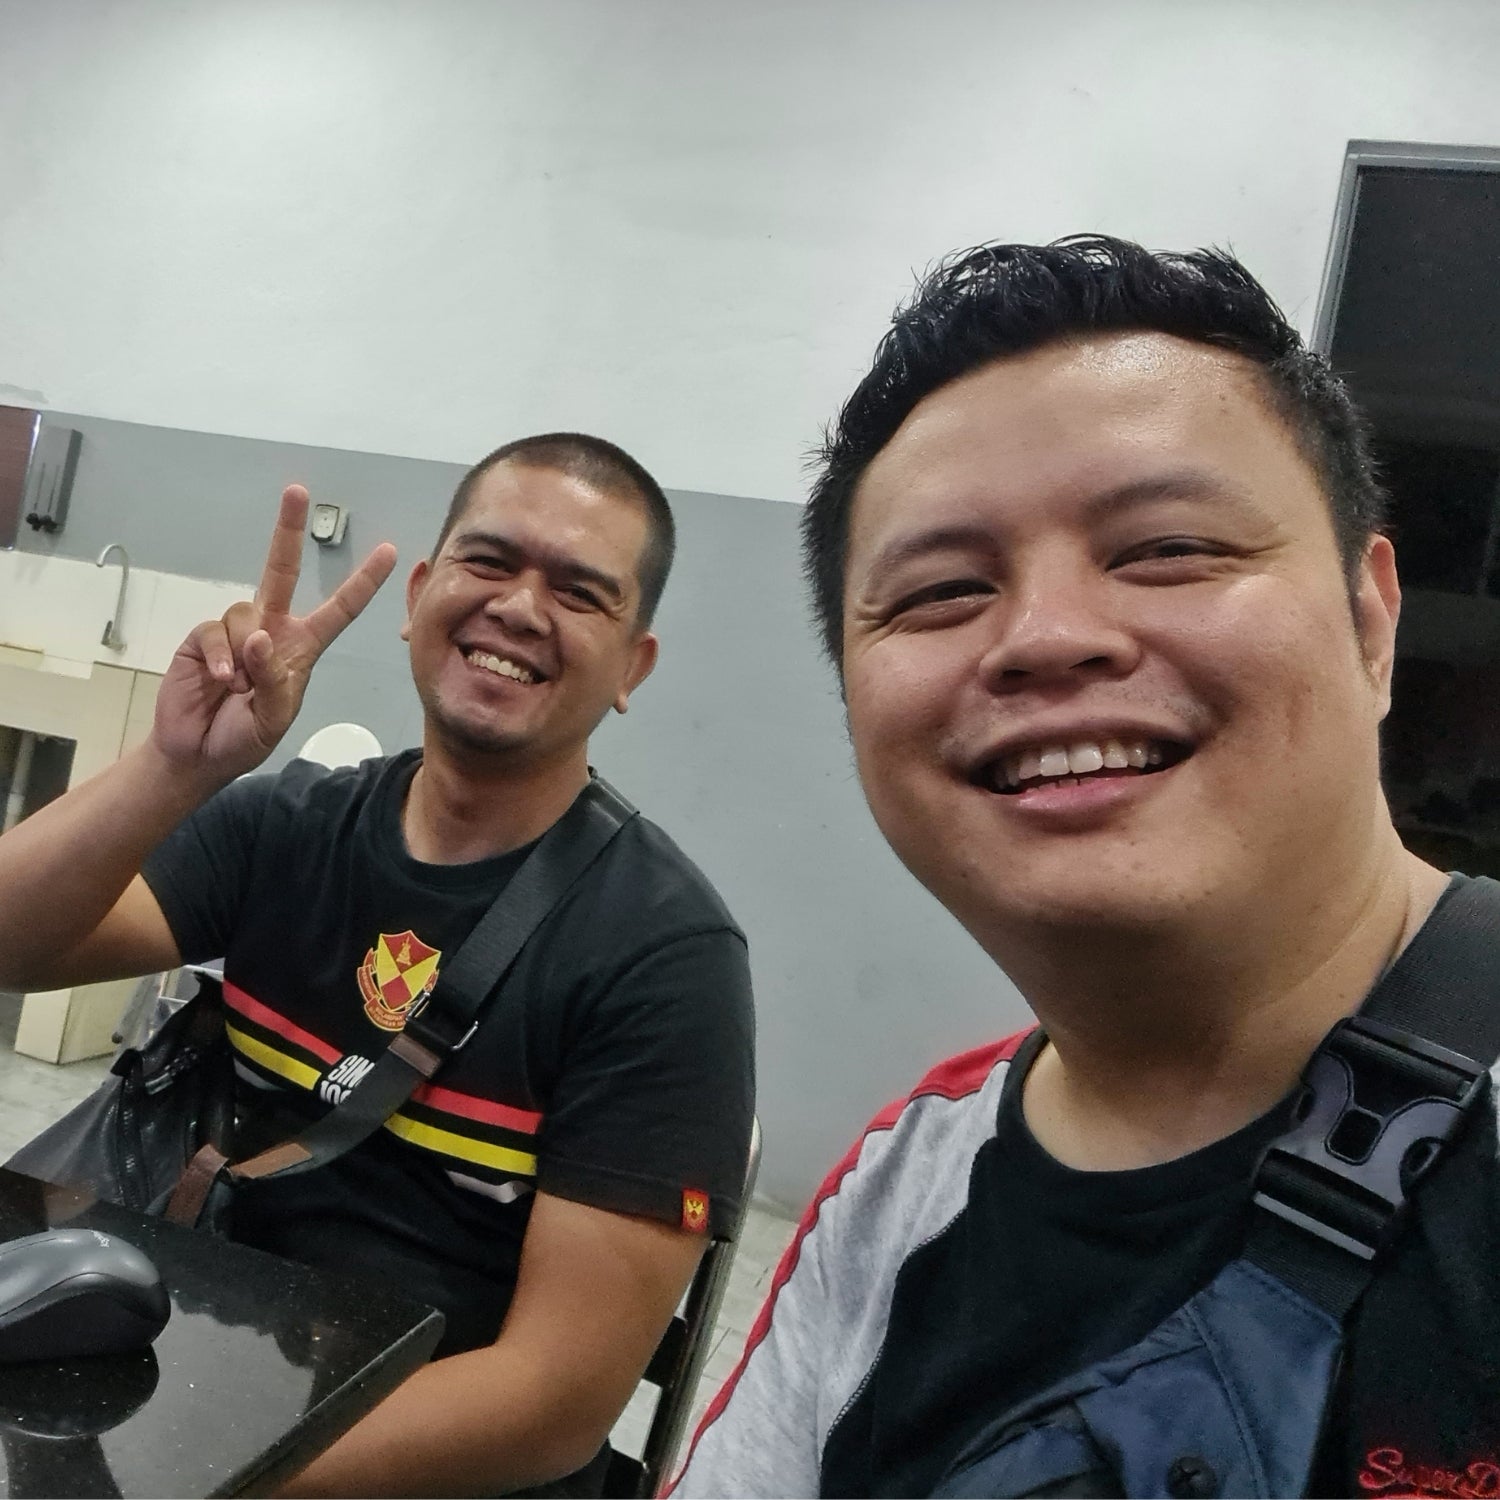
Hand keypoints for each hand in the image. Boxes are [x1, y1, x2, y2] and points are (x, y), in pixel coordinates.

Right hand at [154, 486, 397, 781]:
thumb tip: (260, 636)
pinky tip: (219, 680)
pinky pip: (215, 631)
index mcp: (302, 648)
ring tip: (238, 687)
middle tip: (297, 490)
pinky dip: (220, 657)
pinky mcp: (203, 637)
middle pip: (280, 571)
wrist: (198, 753)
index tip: (390, 552)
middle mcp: (271, 630)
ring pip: (246, 613)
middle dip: (287, 530)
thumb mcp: (275, 717)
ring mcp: (236, 631)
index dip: (363, 582)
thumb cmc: (245, 737)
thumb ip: (275, 680)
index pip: (339, 610)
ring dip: (245, 654)